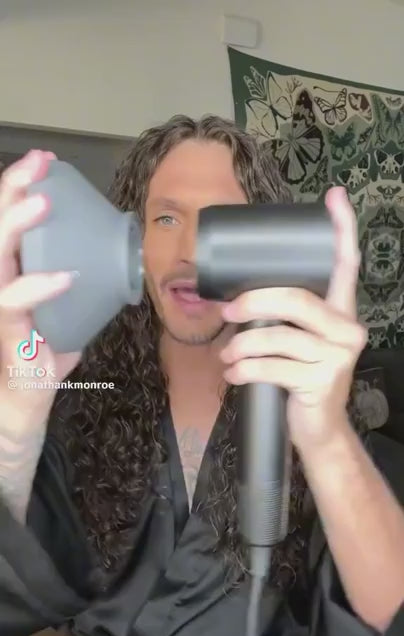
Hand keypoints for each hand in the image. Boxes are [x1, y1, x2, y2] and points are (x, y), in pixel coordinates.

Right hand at [0, 150, 79, 430]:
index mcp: (11, 270)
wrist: (25, 397)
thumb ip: (81, 286)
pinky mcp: (8, 332)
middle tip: (38, 163)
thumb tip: (118, 265)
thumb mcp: (65, 310)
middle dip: (14, 189)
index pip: (6, 221)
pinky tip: (65, 276)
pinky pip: (16, 303)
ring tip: (42, 201)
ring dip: (16, 225)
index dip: (19, 187)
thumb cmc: (42, 351)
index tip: (44, 161)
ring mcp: (0, 304)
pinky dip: (40, 287)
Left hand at [220, 187, 366, 450]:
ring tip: (226, 356)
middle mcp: (347, 329)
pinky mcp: (321, 382)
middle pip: (296, 298)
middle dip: (253, 302)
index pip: (345, 264)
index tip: (334, 195)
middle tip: (227, 312)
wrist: (319, 428)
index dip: (341, 229)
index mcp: (341, 311)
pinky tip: (233, 375)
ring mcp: (337, 356)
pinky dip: (244, 370)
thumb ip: (283, 318)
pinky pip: (272, 368)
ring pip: (278, 337)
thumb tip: (236, 301)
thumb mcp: (298, 342)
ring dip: (242, 345)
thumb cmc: (302, 377)